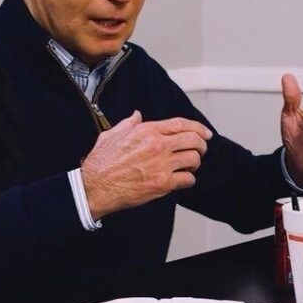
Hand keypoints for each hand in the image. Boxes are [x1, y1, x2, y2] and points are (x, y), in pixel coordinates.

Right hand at [81, 111, 211, 219]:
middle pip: (194, 140)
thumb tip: (136, 115)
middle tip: (200, 150)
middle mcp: (157, 145)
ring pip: (194, 159)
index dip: (199, 128)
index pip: (181, 124)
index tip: (206, 133)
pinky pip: (188, 179)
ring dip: (195, 163)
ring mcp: (161, 164)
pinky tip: (182, 180)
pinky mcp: (162, 183)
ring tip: (189, 166)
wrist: (95, 187)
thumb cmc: (101, 163)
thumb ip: (128, 124)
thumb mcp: (111, 135)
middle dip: (202, 145)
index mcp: (147, 131)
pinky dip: (189, 180)